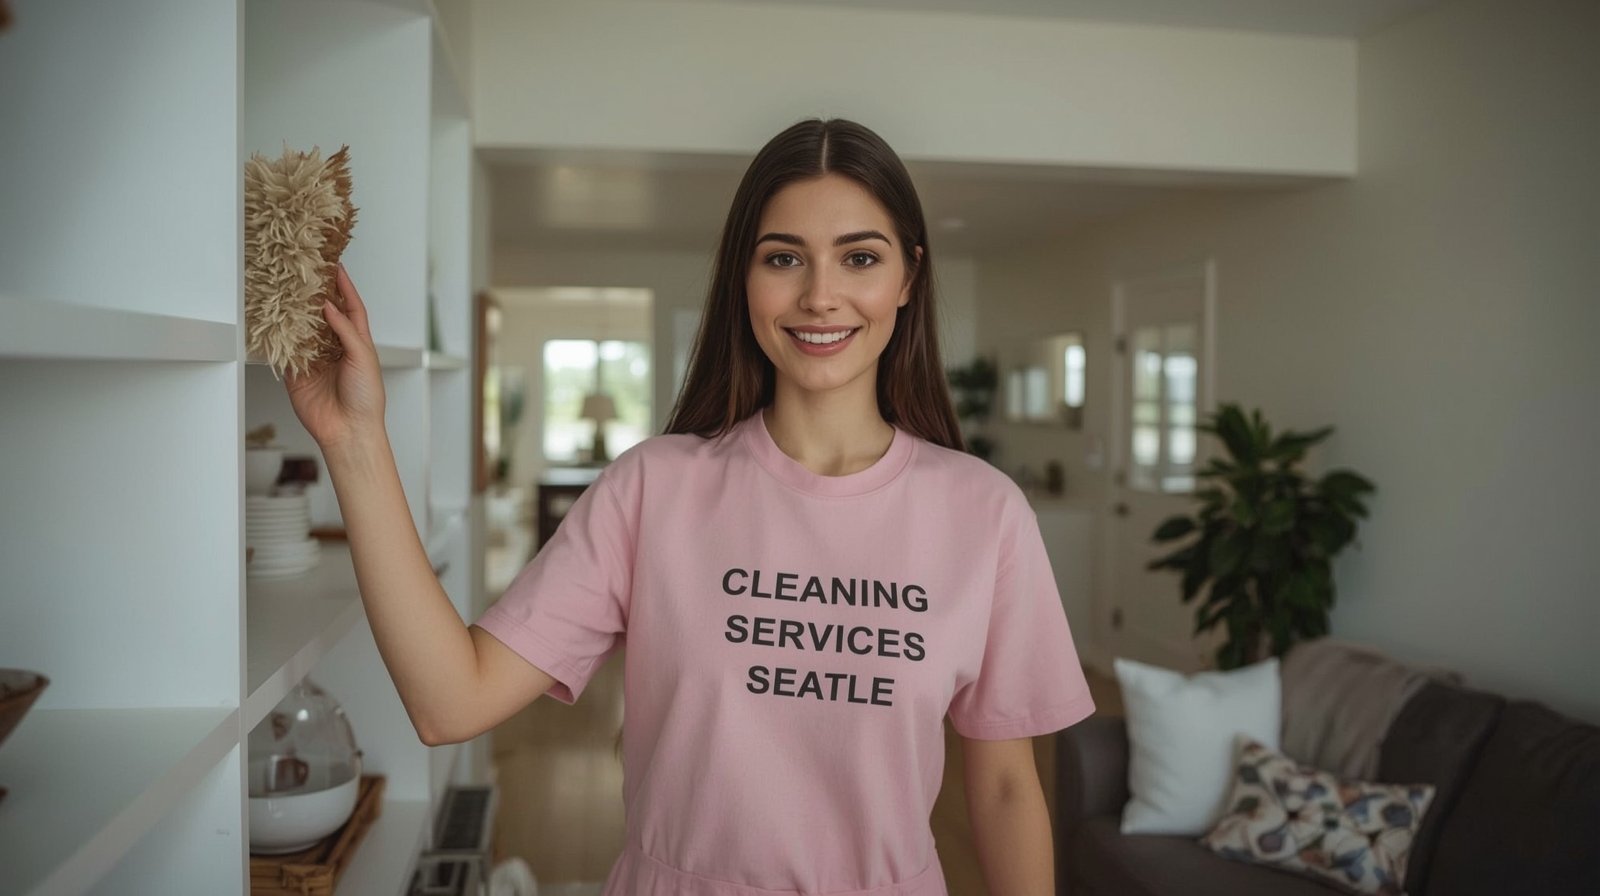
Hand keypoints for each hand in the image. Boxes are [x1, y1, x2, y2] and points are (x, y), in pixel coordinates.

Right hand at [285, 264, 386, 451]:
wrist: (349, 430)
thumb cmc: (366, 397)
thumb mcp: (363, 357)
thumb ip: (345, 331)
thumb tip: (328, 307)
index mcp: (358, 343)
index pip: (352, 308)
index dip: (345, 288)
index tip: (336, 266)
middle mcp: (336, 349)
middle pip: (325, 315)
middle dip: (316, 295)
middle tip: (306, 273)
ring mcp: (316, 360)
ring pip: (303, 330)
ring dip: (296, 313)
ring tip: (288, 290)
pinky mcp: (297, 374)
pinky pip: (286, 352)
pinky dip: (281, 338)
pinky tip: (275, 321)